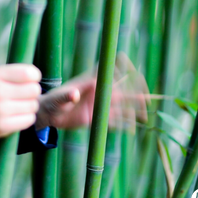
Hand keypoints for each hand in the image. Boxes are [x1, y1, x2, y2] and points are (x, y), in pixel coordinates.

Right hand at [0, 64, 41, 139]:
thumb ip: (17, 73)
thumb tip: (38, 79)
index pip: (29, 74)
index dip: (34, 77)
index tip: (28, 80)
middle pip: (34, 90)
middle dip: (32, 92)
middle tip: (23, 94)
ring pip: (33, 105)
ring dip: (29, 105)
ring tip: (18, 105)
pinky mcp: (1, 126)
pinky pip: (29, 120)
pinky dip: (26, 117)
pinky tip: (16, 115)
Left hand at [34, 53, 148, 131]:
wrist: (49, 114)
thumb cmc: (52, 101)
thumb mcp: (59, 98)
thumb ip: (67, 96)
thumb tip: (75, 94)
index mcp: (91, 82)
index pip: (111, 70)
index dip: (124, 68)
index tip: (135, 73)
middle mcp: (98, 92)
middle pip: (122, 89)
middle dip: (136, 92)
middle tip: (148, 99)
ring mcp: (99, 105)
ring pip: (121, 106)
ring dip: (133, 110)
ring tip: (145, 116)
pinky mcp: (97, 118)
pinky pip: (114, 121)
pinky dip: (123, 124)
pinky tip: (132, 129)